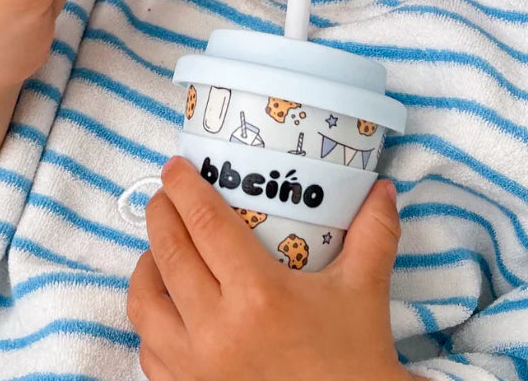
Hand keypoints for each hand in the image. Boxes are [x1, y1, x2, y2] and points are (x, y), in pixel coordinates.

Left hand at [128, 155, 411, 380]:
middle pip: (169, 253)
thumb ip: (374, 233)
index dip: (184, 188)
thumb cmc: (354, 360)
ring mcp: (197, 368)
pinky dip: (150, 322)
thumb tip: (382, 186)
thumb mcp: (364, 291)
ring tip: (158, 249)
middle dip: (160, 213)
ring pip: (145, 304)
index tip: (175, 167)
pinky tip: (165, 305)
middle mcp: (218, 330)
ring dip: (145, 267)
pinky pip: (149, 351)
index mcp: (259, 295)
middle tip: (165, 193)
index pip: (205, 224)